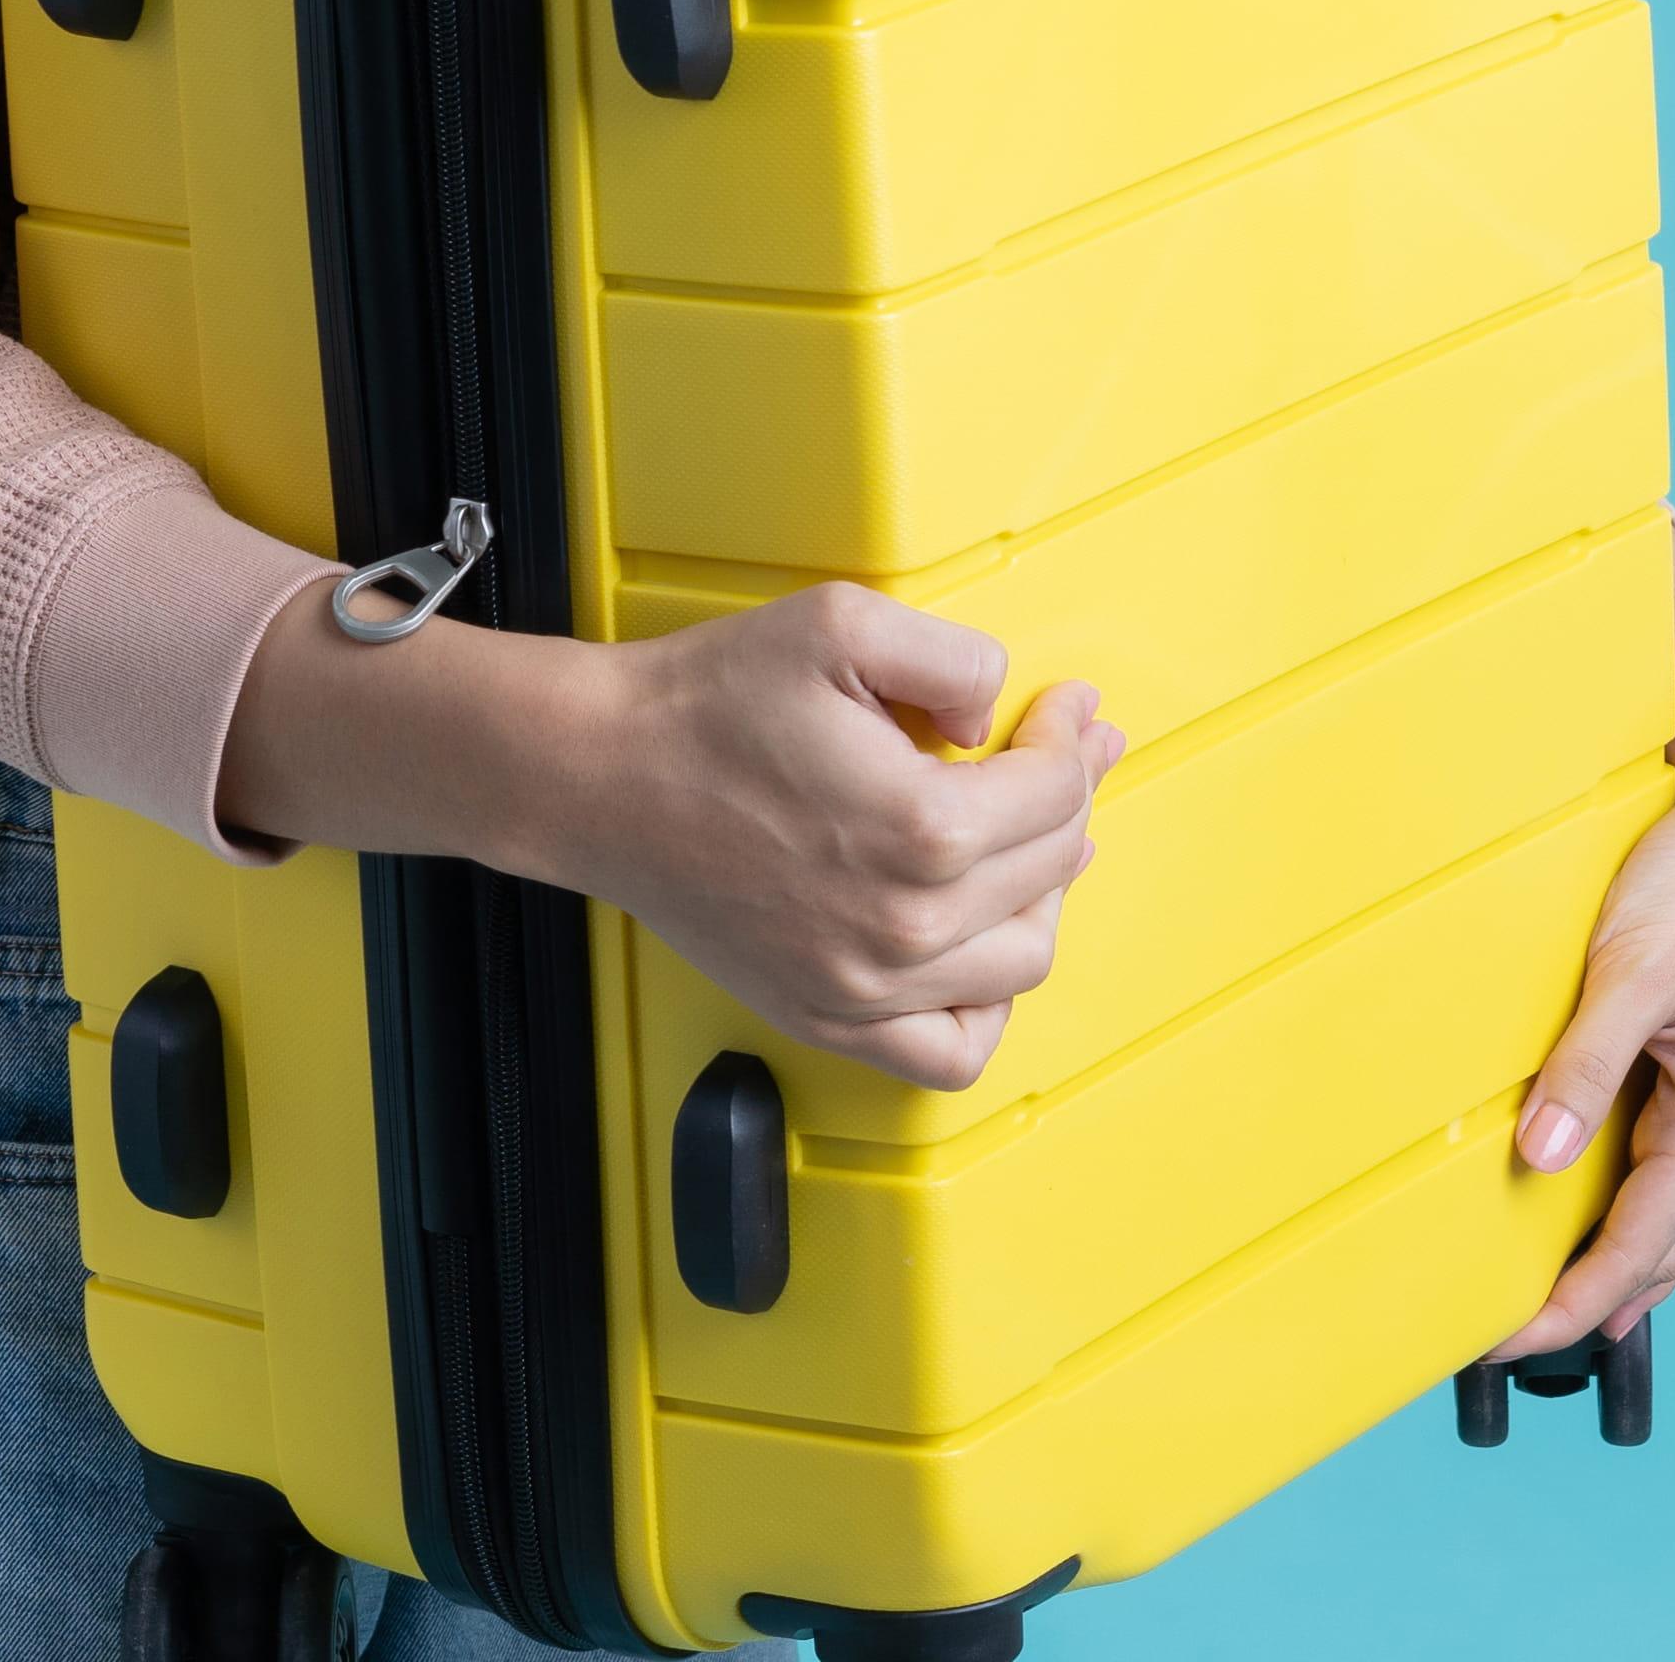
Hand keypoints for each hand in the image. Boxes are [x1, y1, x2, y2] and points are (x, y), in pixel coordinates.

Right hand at [213, 578, 1115, 1093]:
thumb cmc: (705, 704)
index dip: (1073, 737)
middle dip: (1072, 797)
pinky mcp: (829, 1014)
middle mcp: (908, 924)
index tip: (1070, 708)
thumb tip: (996, 717)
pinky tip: (979, 952)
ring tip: (1031, 842)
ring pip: (1023, 960)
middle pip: (1052, 868)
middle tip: (1064, 752)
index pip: (1056, 789)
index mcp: (924, 826)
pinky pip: (952, 1050)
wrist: (601, 774)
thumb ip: (953, 657)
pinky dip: (986, 1008)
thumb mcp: (840, 624)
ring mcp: (868, 986)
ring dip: (1045, 894)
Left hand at [1495, 548, 1674, 1362]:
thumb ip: (1585, 1064)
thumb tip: (1537, 1159)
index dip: (1565, 1307)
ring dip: (1615, 1262)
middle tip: (1506, 1343)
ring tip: (1546, 1298)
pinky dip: (1625, 1201)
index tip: (1498, 1346)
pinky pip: (1665, 1158)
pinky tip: (1583, 1195)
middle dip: (1590, 1305)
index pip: (1635, 1249)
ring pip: (1669, 1212)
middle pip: (1660, 1250)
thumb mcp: (1634, 968)